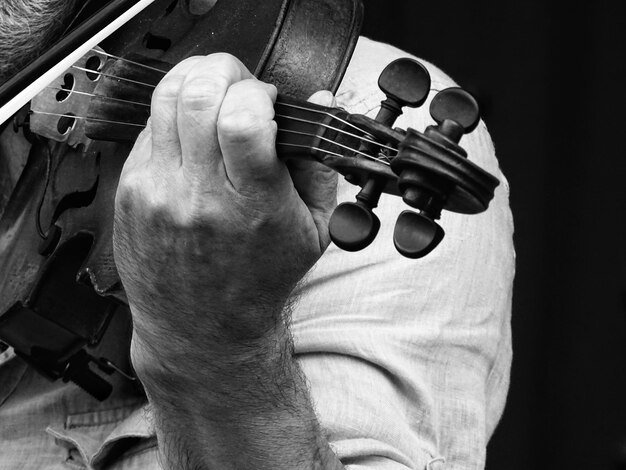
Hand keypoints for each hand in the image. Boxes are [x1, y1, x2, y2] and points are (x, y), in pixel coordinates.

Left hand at [113, 53, 336, 364]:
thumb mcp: (312, 233)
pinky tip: (191, 135)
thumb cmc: (259, 282)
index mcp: (252, 205)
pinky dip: (172, 116)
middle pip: (197, 97)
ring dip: (193, 82)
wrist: (203, 329)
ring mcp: (157, 193)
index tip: (267, 102)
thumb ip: (319, 166)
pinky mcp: (129, 193)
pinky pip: (147, 128)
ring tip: (212, 96)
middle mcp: (199, 197)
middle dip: (223, 72)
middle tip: (237, 85)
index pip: (243, 120)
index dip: (257, 92)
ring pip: (163, 100)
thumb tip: (319, 106)